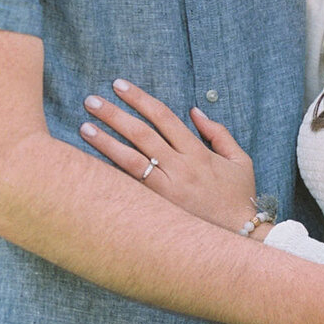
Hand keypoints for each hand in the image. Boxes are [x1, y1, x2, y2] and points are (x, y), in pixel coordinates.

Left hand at [81, 79, 258, 233]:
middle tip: (91, 100)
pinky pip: (131, 187)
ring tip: (84, 126)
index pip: (163, 117)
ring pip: (131, 160)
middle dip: (114, 114)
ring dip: (106, 142)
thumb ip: (218, 133)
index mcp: (198, 153)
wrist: (238, 238)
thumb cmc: (238, 198)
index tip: (119, 85)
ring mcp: (167, 190)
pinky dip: (113, 173)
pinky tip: (92, 164)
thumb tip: (195, 111)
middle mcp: (180, 168)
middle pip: (142, 134)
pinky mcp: (158, 209)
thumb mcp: (239, 160)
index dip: (140, 99)